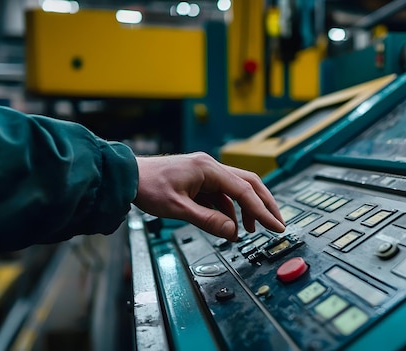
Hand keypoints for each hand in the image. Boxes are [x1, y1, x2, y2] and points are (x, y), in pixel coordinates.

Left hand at [133, 152, 284, 240]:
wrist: (128, 176)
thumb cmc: (148, 187)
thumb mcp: (179, 209)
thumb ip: (209, 221)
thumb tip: (233, 232)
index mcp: (208, 169)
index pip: (244, 191)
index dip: (262, 210)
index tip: (275, 226)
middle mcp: (211, 166)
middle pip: (248, 184)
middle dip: (264, 204)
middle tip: (277, 223)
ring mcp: (206, 172)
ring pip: (236, 189)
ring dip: (247, 208)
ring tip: (252, 229)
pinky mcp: (200, 179)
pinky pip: (222, 193)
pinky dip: (230, 208)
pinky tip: (230, 222)